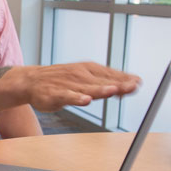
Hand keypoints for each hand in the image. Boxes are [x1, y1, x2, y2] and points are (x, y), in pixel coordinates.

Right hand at [26, 62, 140, 110]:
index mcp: (89, 69)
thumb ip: (106, 83)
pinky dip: (76, 98)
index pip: (111, 74)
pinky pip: (67, 96)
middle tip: (133, 86)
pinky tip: (85, 100)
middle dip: (119, 84)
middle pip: (102, 81)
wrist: (31, 81)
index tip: (139, 83)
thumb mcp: (86, 78)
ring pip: (87, 88)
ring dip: (101, 89)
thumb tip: (131, 86)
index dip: (125, 79)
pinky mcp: (55, 94)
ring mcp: (68, 84)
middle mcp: (80, 75)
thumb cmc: (62, 81)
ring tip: (113, 90)